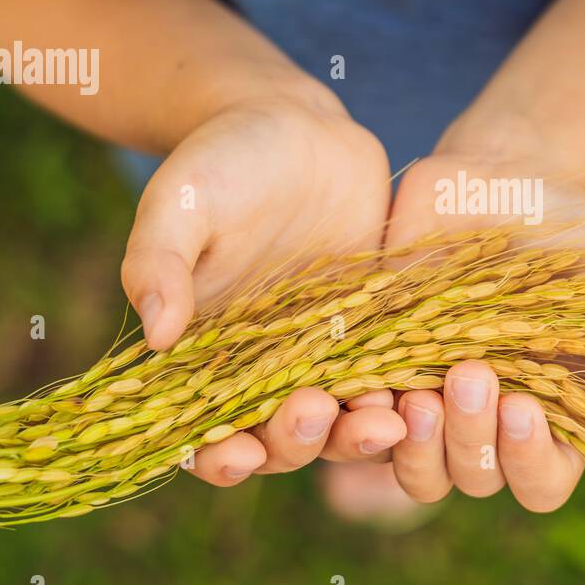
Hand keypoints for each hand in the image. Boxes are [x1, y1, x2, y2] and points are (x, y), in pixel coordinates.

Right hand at [119, 92, 407, 485]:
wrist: (296, 126)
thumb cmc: (219, 161)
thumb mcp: (180, 201)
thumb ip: (159, 262)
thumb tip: (154, 335)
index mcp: (203, 358)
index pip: (206, 435)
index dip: (221, 458)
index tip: (239, 452)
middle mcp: (265, 373)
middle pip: (283, 442)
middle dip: (299, 443)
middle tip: (316, 412)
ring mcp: (326, 357)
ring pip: (345, 422)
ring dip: (362, 433)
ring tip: (387, 417)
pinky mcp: (377, 333)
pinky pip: (395, 377)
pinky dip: (409, 393)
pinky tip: (430, 391)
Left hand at [381, 142, 584, 512]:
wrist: (508, 174)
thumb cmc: (579, 235)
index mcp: (548, 416)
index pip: (539, 482)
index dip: (530, 462)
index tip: (526, 406)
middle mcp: (486, 419)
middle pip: (473, 479)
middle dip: (471, 439)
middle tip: (473, 374)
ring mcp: (428, 393)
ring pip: (411, 465)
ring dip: (415, 443)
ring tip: (420, 392)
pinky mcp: (375, 361)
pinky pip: (357, 415)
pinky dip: (358, 413)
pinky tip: (363, 385)